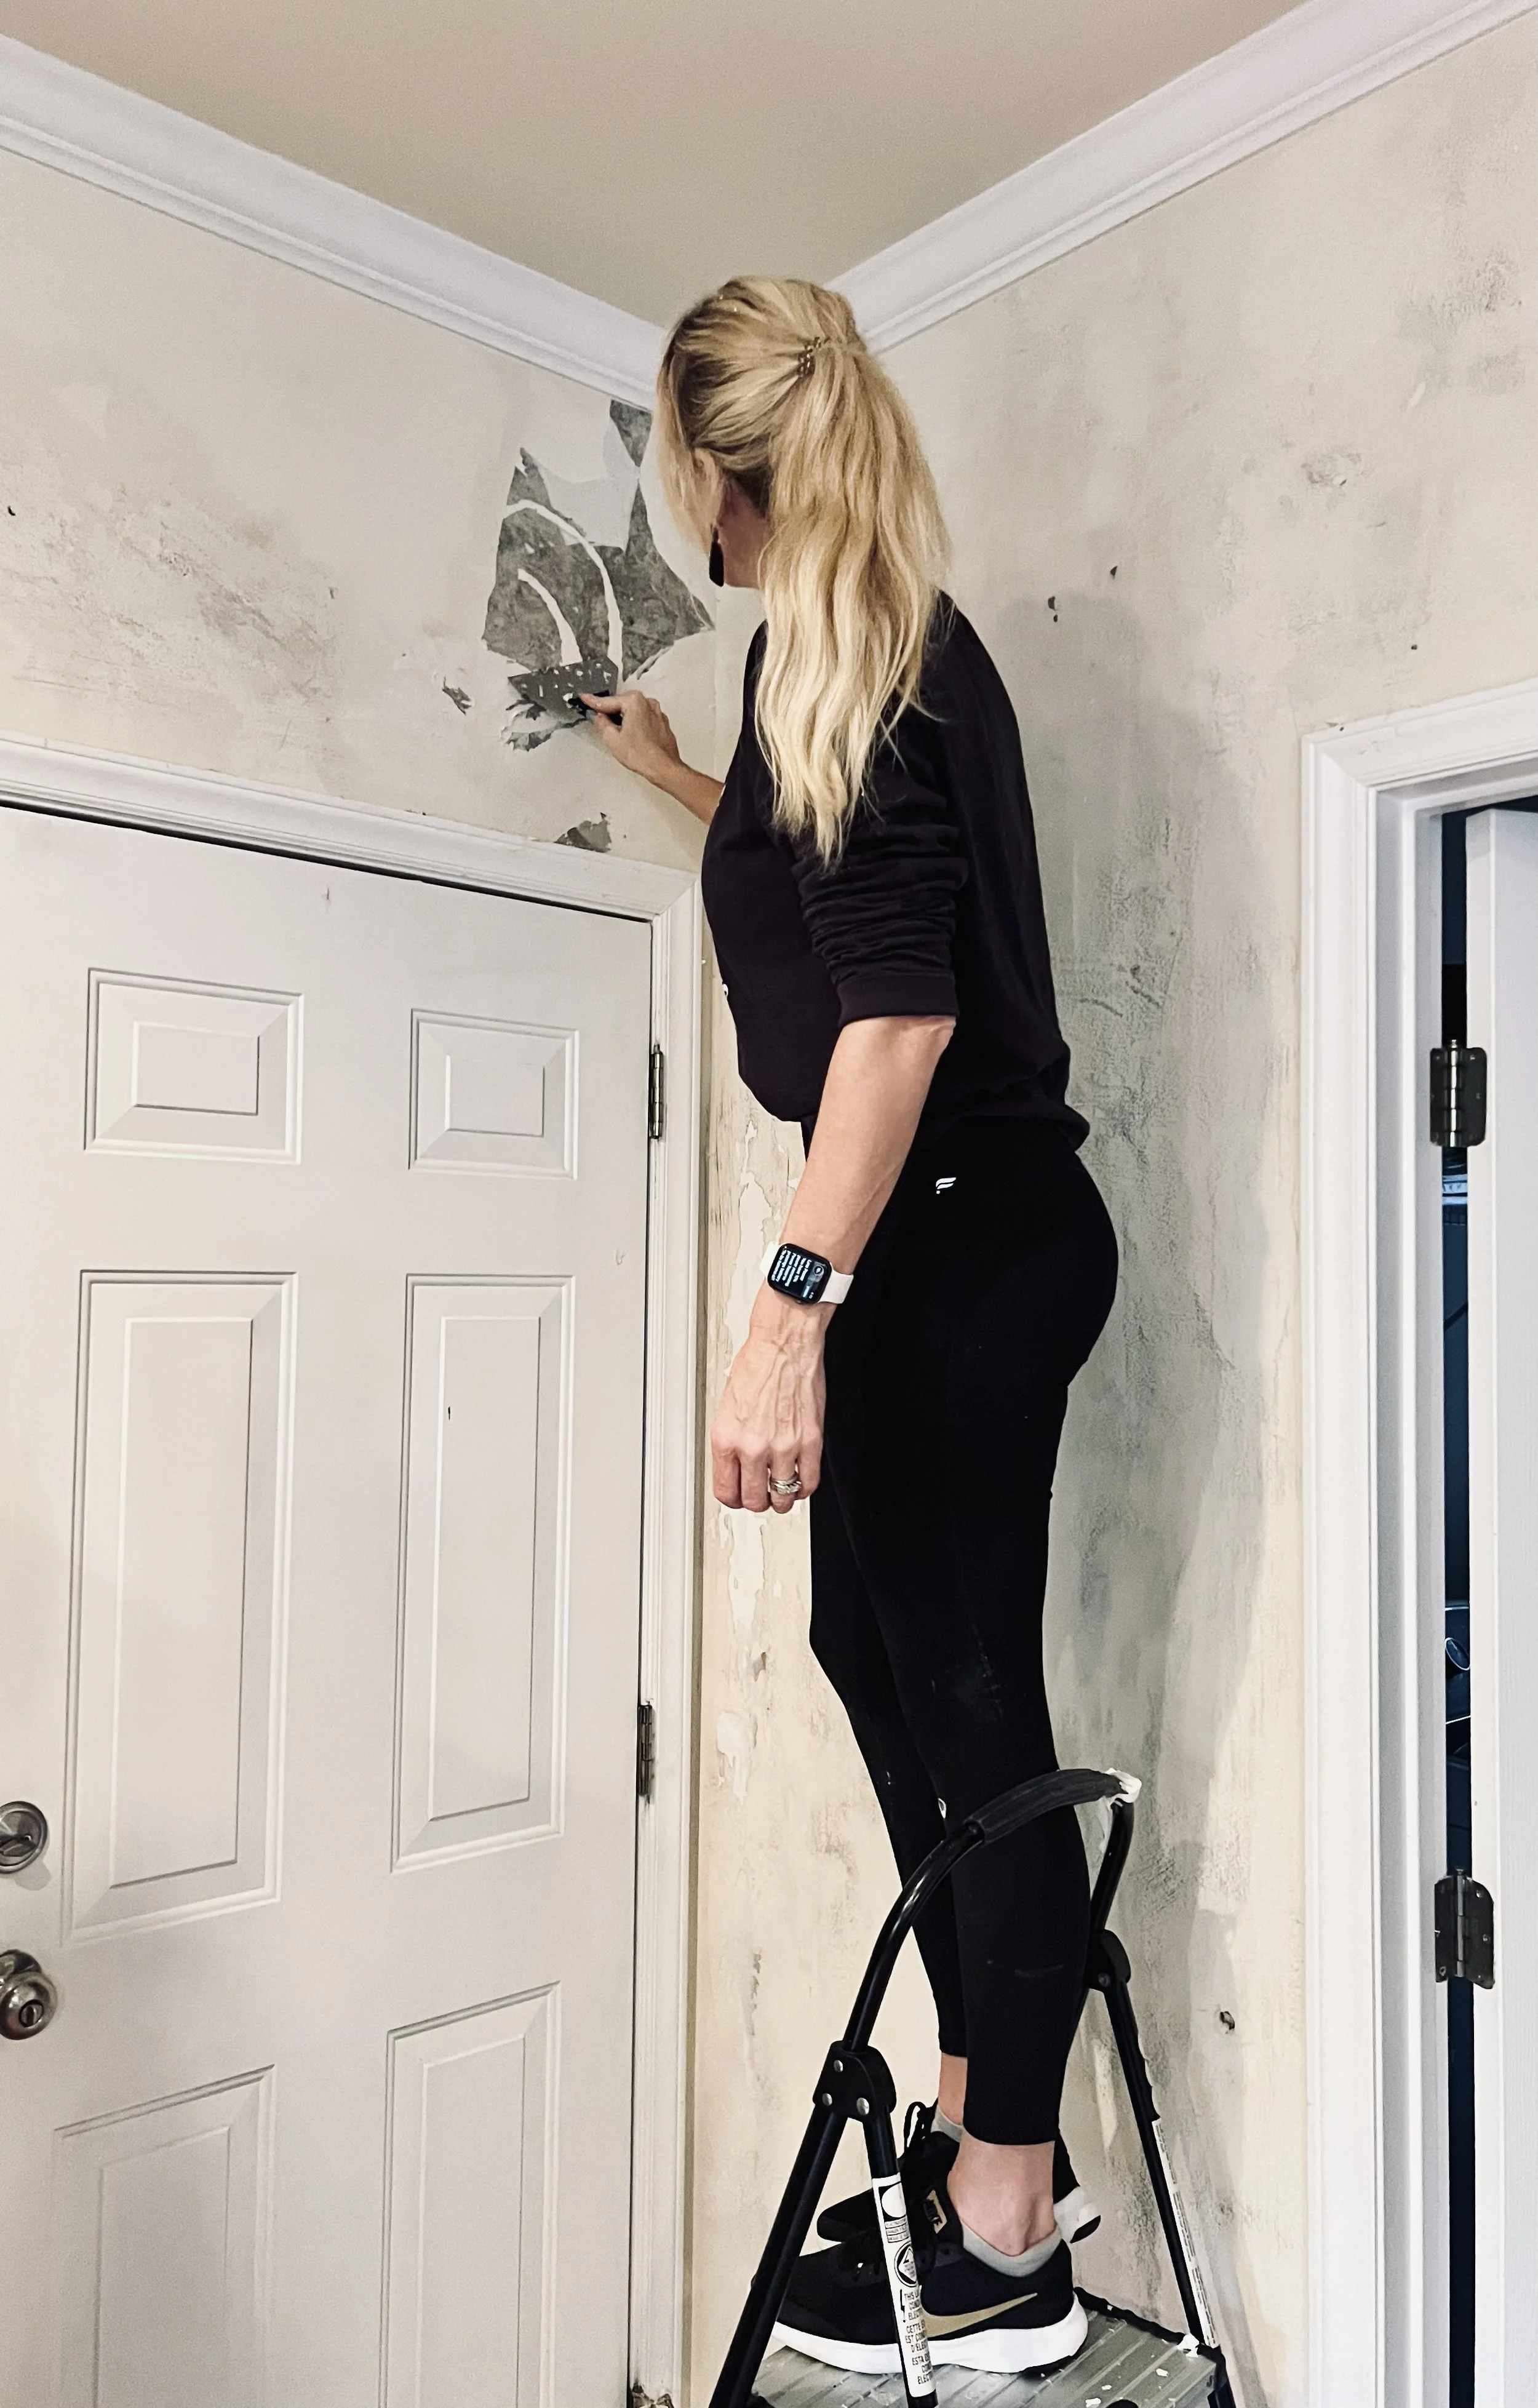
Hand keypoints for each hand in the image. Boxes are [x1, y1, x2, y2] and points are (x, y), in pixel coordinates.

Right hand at [579, 689, 681, 785]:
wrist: (663, 767)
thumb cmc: (643, 755)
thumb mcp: (611, 739)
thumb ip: (601, 723)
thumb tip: (600, 718)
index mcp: (635, 702)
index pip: (608, 701)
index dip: (594, 702)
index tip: (586, 698)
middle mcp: (648, 703)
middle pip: (622, 704)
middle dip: (612, 713)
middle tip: (602, 724)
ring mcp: (657, 712)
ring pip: (633, 711)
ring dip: (625, 719)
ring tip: (621, 736)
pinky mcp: (661, 722)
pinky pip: (643, 719)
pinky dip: (636, 725)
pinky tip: (633, 738)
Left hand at [711, 1288, 830, 1512]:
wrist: (783, 1344)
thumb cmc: (756, 1365)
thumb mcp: (727, 1407)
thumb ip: (731, 1441)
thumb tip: (735, 1466)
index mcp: (726, 1438)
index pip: (726, 1491)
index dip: (733, 1499)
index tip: (738, 1496)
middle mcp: (753, 1447)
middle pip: (754, 1500)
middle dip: (756, 1501)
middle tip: (760, 1493)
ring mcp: (783, 1447)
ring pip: (782, 1497)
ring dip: (781, 1498)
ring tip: (780, 1489)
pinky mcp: (810, 1441)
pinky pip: (809, 1482)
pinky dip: (804, 1488)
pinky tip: (799, 1480)